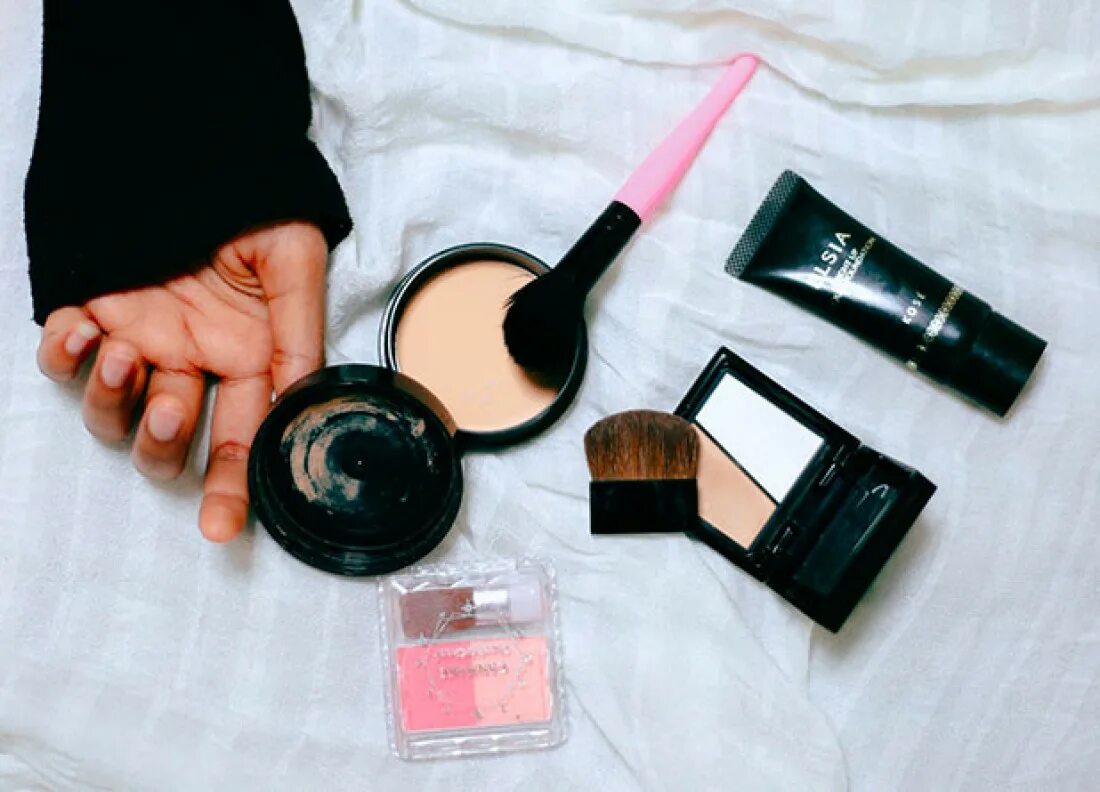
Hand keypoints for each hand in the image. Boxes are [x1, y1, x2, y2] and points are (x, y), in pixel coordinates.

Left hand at [36, 221, 327, 541]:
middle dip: (169, 447)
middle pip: (171, 445)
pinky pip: (62, 360)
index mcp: (247, 359)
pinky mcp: (94, 311)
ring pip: (113, 416)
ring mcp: (140, 340)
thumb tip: (302, 409)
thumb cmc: (259, 204)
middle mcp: (192, 363)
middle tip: (176, 410)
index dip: (236, 487)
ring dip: (115, 401)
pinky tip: (85, 329)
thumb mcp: (295, 266)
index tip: (223, 526)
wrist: (202, 147)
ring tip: (126, 352)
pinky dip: (63, 358)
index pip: (244, 438)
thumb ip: (299, 340)